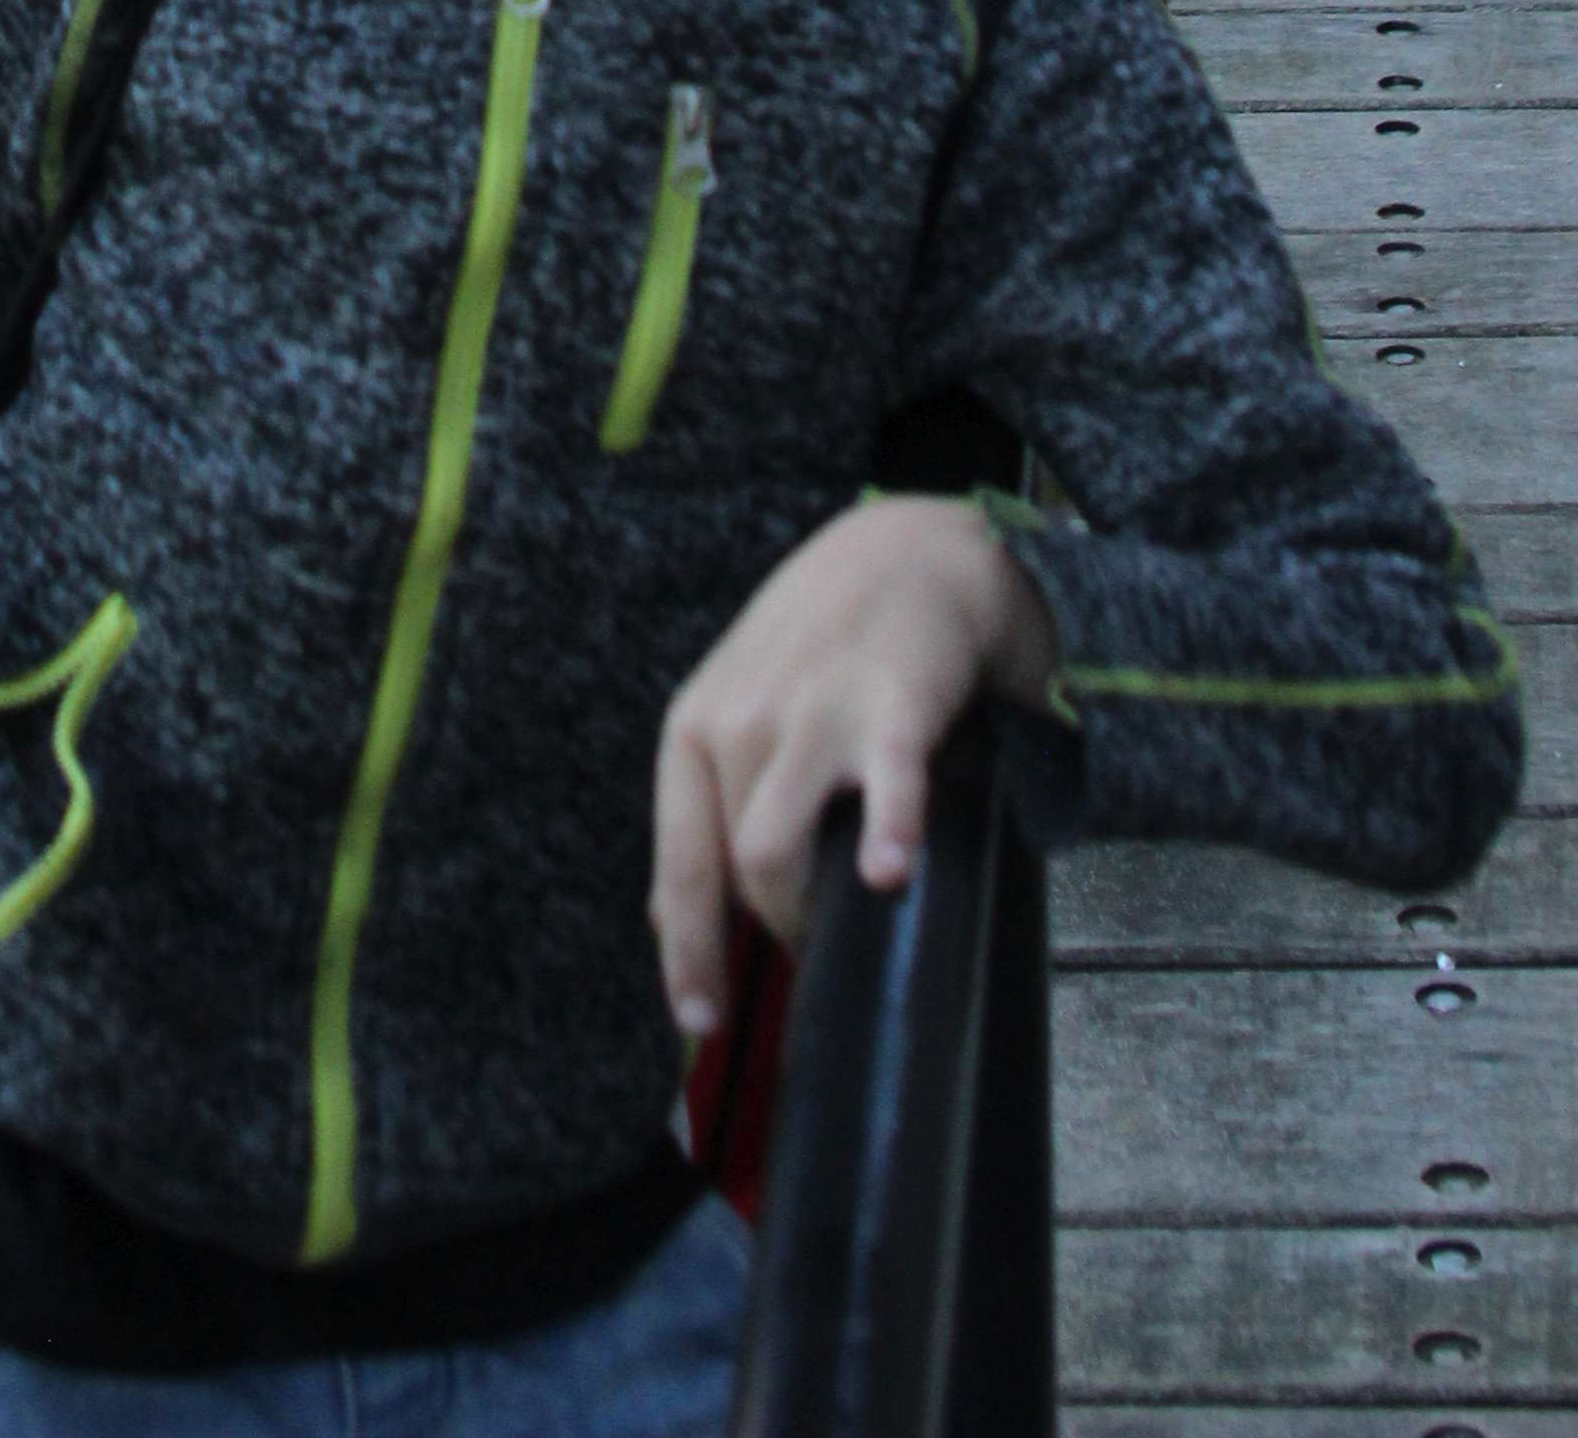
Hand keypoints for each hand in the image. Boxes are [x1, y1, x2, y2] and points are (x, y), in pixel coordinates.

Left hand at [649, 496, 1055, 1031]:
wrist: (909, 554)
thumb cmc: (820, 645)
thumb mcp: (740, 705)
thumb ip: (708, 803)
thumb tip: (668, 918)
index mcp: (696, 726)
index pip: (679, 863)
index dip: (687, 953)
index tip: (699, 1023)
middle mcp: (740, 721)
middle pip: (736, 870)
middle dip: (773, 928)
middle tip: (814, 940)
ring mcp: (812, 714)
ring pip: (777, 852)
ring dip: (812, 911)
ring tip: (849, 914)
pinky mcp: (888, 710)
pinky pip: (880, 789)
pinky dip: (883, 836)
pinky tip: (889, 871)